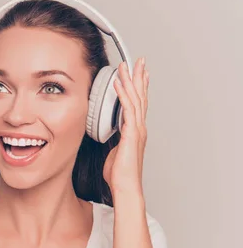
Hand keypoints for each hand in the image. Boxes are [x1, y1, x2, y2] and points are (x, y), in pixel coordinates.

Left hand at [103, 57, 149, 194]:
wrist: (125, 186)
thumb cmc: (119, 174)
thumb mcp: (114, 151)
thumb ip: (114, 140)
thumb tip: (108, 135)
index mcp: (135, 130)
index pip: (138, 103)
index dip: (138, 87)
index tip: (138, 73)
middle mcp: (138, 127)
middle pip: (140, 96)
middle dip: (139, 77)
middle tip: (138, 61)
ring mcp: (137, 129)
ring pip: (135, 98)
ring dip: (131, 80)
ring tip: (126, 65)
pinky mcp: (131, 133)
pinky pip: (127, 109)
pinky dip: (123, 94)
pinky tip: (118, 82)